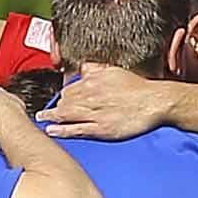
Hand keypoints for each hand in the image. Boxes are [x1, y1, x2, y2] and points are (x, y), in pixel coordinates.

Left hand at [43, 62, 182, 140]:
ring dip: (51, 117)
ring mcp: (94, 113)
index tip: (59, 99)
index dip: (63, 95)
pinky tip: (51, 130)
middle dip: (56, 106)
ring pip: (65, 114)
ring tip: (42, 118)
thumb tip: (84, 67)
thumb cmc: (139, 87)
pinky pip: (76, 129)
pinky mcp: (101, 128)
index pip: (69, 88)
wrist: (155, 102)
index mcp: (92, 81)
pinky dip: (61, 130)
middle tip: (47, 111)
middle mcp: (90, 95)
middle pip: (64, 101)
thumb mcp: (115, 71)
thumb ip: (96, 69)